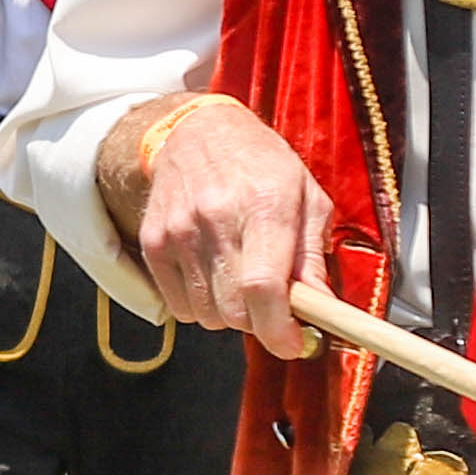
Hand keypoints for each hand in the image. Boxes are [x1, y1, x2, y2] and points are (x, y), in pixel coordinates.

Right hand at [116, 93, 327, 341]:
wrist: (198, 131)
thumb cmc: (262, 163)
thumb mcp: (307, 197)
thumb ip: (313, 256)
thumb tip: (321, 309)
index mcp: (264, 205)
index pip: (264, 288)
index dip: (280, 330)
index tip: (295, 343)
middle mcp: (217, 218)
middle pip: (235, 311)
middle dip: (261, 324)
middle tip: (274, 307)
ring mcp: (179, 231)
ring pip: (207, 316)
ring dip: (230, 315)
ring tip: (241, 283)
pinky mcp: (154, 241)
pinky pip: (179, 307)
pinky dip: (201, 306)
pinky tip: (214, 278)